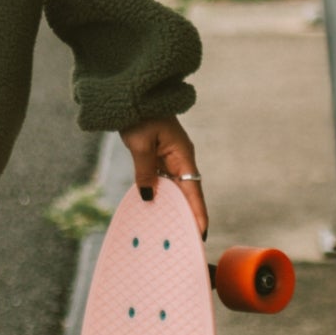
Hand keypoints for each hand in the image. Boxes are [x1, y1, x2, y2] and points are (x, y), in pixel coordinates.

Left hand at [119, 116, 207, 239]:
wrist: (134, 95)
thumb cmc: (140, 115)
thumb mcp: (140, 145)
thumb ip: (145, 171)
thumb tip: (149, 196)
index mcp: (182, 155)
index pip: (193, 190)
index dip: (197, 212)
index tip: (201, 233)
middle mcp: (181, 158)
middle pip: (187, 192)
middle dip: (187, 214)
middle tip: (186, 239)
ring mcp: (172, 156)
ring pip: (175, 186)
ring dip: (173, 204)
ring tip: (171, 228)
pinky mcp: (161, 155)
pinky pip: (165, 179)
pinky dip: (161, 192)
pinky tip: (155, 205)